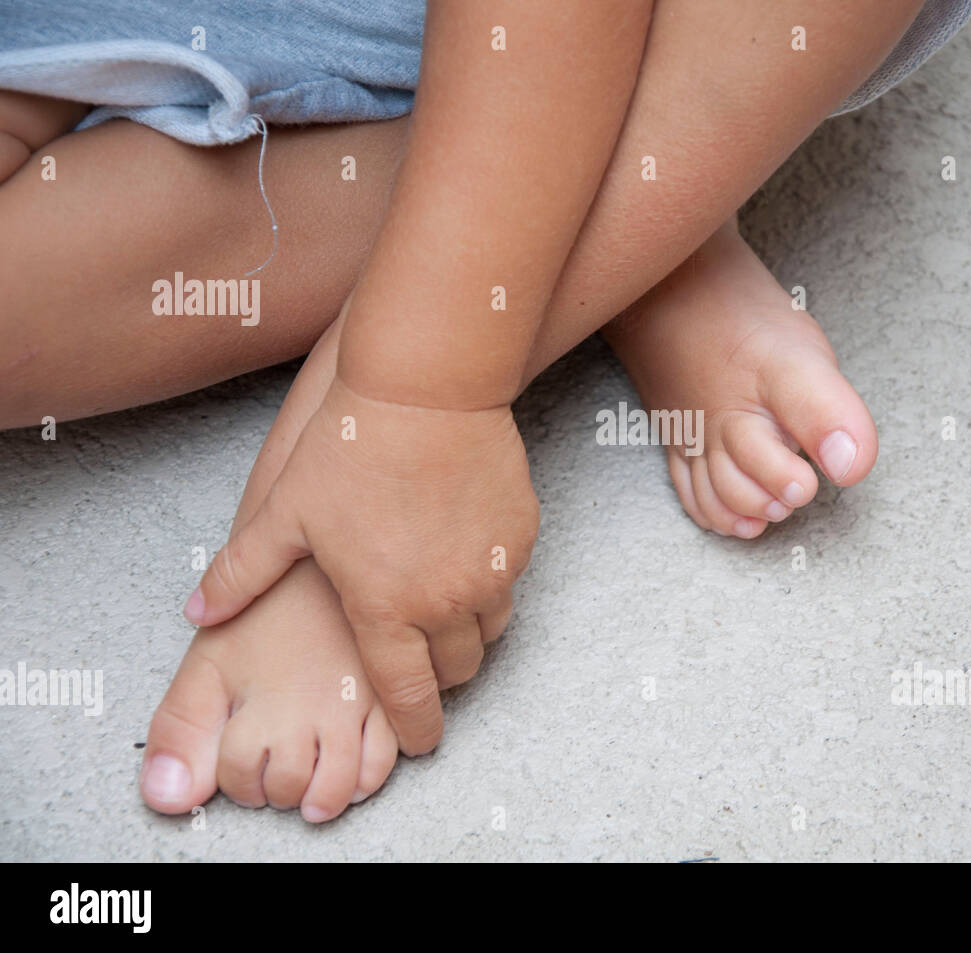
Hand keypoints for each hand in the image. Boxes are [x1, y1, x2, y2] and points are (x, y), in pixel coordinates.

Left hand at [185, 373, 538, 754]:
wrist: (426, 390)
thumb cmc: (350, 450)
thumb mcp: (285, 513)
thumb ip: (241, 574)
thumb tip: (197, 616)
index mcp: (386, 607)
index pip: (408, 698)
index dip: (414, 730)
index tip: (417, 742)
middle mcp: (447, 601)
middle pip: (458, 672)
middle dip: (440, 679)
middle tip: (420, 664)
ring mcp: (491, 569)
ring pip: (491, 631)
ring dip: (468, 635)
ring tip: (442, 612)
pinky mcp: (519, 536)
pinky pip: (509, 582)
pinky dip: (489, 585)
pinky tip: (461, 556)